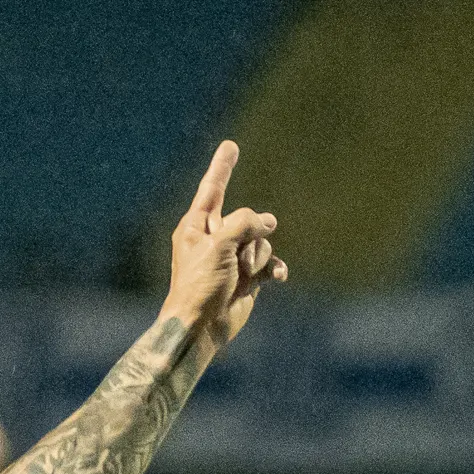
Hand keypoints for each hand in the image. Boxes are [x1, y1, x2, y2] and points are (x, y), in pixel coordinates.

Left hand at [161, 141, 283, 359]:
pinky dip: (273, 269)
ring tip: (243, 275)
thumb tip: (268, 222)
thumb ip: (243, 222)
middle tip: (238, 257)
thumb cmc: (199, 286)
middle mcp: (215, 239)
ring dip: (257, 257)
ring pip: (262, 240)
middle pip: (246, 218)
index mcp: (197, 227)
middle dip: (251, 233)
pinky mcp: (249, 277)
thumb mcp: (218, 244)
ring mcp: (233, 258)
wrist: (203, 328)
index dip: (222, 167)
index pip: (213, 189)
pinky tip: (276, 277)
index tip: (230, 145)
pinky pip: (270, 263)